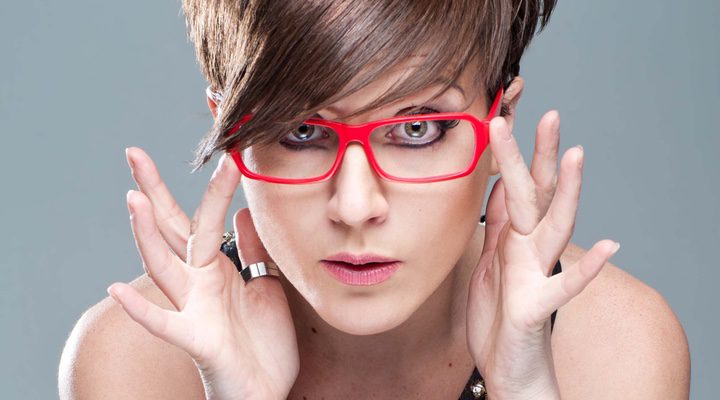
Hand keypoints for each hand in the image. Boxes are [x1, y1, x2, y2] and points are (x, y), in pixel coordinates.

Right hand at [107, 148, 298, 399]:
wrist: (265, 389)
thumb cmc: (262, 340)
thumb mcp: (266, 284)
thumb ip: (253, 250)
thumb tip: (243, 213)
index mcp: (216, 267)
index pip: (200, 219)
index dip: (208, 186)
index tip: (218, 150)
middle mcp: (198, 282)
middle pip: (171, 230)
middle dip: (153, 193)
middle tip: (134, 153)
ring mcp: (194, 308)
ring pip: (163, 266)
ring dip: (146, 235)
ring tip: (132, 200)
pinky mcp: (197, 339)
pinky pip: (165, 324)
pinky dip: (140, 310)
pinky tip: (113, 290)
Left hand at [466, 112, 619, 398]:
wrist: (507, 366)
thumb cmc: (499, 314)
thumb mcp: (491, 260)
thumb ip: (499, 223)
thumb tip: (499, 184)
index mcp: (515, 238)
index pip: (518, 186)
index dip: (514, 152)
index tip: (506, 113)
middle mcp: (530, 250)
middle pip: (536, 195)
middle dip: (540, 156)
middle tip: (549, 114)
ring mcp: (536, 275)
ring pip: (554, 228)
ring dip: (566, 194)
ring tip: (576, 156)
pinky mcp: (537, 307)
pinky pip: (564, 287)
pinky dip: (587, 269)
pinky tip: (613, 247)